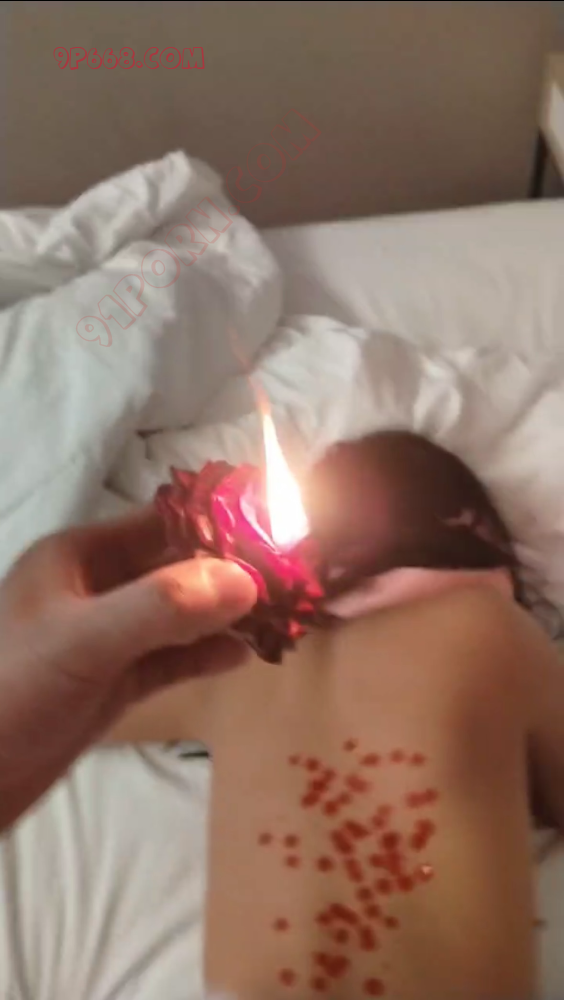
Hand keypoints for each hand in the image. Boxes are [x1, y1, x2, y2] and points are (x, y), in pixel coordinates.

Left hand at [0, 507, 256, 830]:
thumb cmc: (10, 692)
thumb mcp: (84, 642)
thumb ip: (162, 607)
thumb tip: (248, 579)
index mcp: (80, 557)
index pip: (164, 522)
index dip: (221, 521)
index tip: (281, 529)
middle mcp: (96, 589)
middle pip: (178, 568)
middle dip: (233, 571)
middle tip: (296, 579)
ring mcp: (105, 638)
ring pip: (179, 615)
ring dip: (226, 614)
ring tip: (283, 617)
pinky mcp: (111, 684)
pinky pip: (169, 659)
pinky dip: (205, 655)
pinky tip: (243, 656)